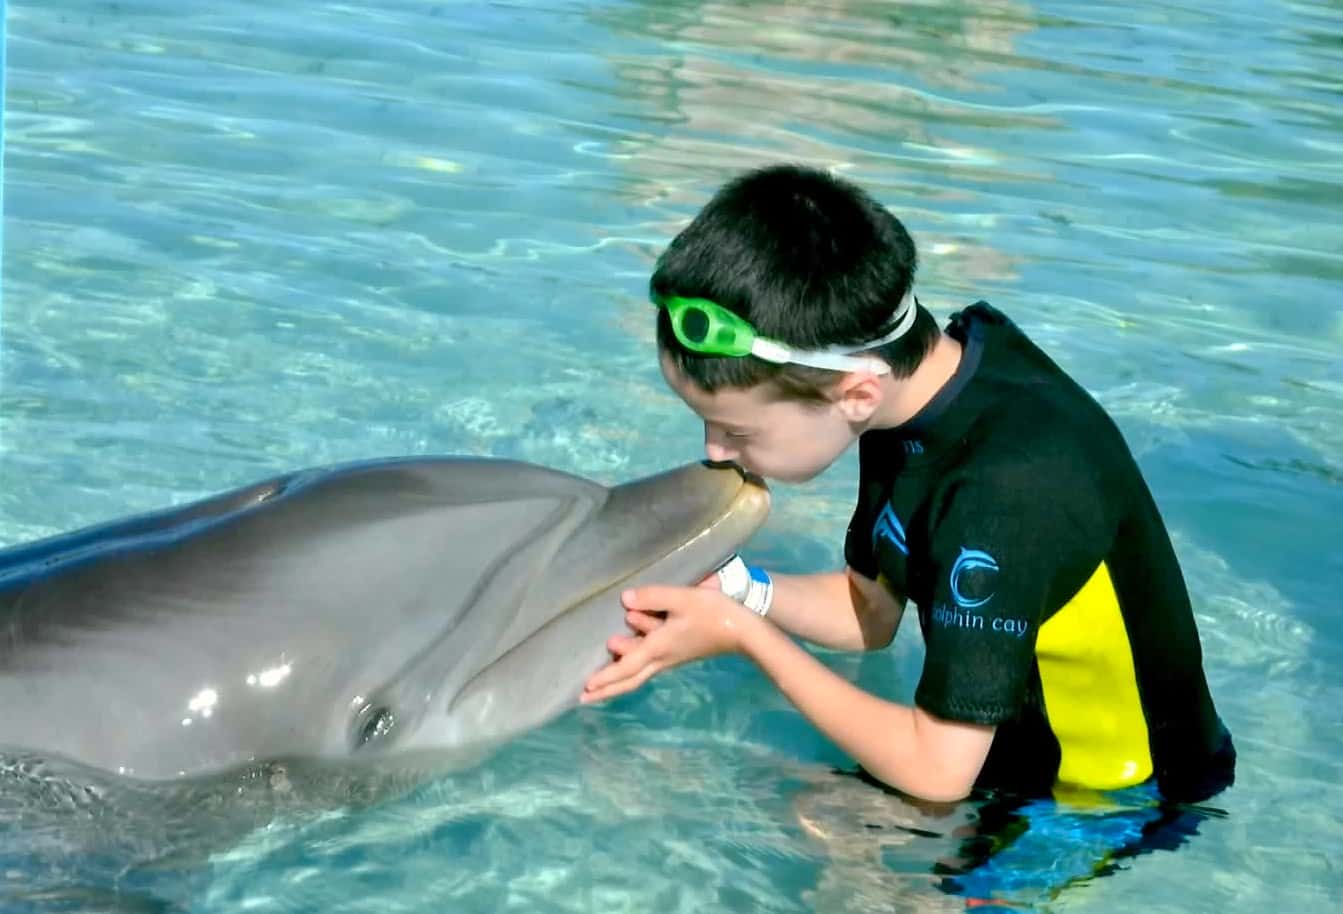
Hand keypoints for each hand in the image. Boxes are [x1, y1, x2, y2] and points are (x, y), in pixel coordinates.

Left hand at [580, 584, 759, 703]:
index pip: (626, 667)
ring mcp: (671, 658)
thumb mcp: (683, 599)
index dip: (605, 677)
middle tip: (583, 699)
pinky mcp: (678, 653)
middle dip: (606, 690)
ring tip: (596, 681)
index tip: (585, 688)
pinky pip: (648, 664)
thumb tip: (625, 600)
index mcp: (659, 647)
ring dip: (617, 678)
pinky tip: (627, 659)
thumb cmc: (714, 614)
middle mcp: (661, 658)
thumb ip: (653, 597)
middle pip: (629, 679)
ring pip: (638, 673)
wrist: (744, 632)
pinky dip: (631, 666)